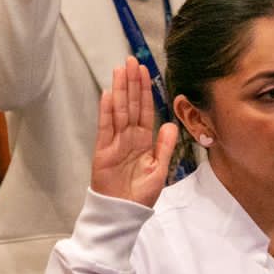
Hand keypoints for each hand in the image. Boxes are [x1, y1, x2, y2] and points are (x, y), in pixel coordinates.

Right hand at [90, 58, 177, 207]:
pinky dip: (106, 111)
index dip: (145, 91)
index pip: (145, 110)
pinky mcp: (102, 150)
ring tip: (120, 70)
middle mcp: (129, 137)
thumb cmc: (140, 196)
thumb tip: (171, 123)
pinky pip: (105, 127)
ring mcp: (115, 142)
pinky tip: (108, 94)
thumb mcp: (160, 170)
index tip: (145, 71)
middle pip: (130, 105)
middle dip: (132, 83)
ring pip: (118, 110)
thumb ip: (165, 146)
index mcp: (144, 140)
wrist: (123, 213)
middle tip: (132, 60)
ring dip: (119, 90)